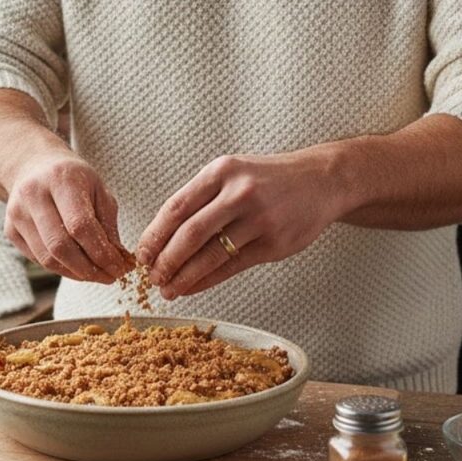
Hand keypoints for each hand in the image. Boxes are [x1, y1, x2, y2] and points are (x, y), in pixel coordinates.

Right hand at [5, 149, 129, 282]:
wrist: (35, 166)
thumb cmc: (73, 179)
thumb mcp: (99, 190)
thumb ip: (108, 225)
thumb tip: (118, 262)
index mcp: (60, 179)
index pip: (80, 225)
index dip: (102, 253)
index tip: (119, 268)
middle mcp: (33, 195)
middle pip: (60, 246)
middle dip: (89, 269)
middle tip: (109, 277)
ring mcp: (17, 214)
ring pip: (47, 258)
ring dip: (75, 273)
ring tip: (96, 275)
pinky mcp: (10, 230)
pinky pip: (38, 259)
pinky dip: (61, 269)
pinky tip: (78, 267)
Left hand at [136, 151, 346, 298]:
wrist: (320, 181)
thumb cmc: (266, 180)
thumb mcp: (232, 172)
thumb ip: (200, 198)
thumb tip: (161, 236)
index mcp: (221, 171)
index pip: (176, 207)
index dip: (154, 234)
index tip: (141, 254)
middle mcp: (239, 193)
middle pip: (190, 233)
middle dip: (165, 260)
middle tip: (152, 276)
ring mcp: (259, 219)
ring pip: (211, 255)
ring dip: (184, 276)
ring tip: (168, 289)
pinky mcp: (274, 243)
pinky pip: (232, 267)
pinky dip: (207, 280)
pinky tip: (192, 288)